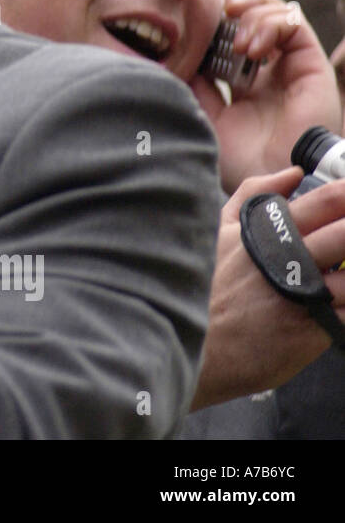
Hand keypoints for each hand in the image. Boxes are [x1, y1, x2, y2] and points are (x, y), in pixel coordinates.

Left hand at [189, 0, 341, 190]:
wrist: (272, 179)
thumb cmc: (241, 161)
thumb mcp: (207, 119)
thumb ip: (197, 88)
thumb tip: (179, 59)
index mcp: (245, 85)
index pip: (233, 37)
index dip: (216, 23)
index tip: (195, 21)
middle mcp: (271, 72)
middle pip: (255, 17)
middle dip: (233, 12)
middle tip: (216, 22)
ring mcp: (291, 66)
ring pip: (275, 12)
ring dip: (251, 17)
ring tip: (237, 44)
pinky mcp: (311, 64)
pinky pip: (294, 22)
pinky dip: (270, 22)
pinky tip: (252, 47)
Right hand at [192, 167, 344, 409]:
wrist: (192, 349)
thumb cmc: (206, 291)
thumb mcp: (219, 234)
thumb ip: (253, 197)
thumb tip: (292, 173)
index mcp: (268, 233)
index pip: (325, 202)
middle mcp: (287, 261)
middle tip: (344, 238)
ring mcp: (302, 297)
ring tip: (338, 274)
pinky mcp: (313, 332)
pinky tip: (337, 306)